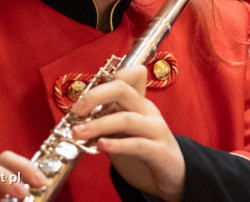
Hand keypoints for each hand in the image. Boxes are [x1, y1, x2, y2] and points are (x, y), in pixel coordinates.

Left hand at [70, 66, 185, 199]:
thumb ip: (107, 119)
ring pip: (127, 118)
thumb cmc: (143, 149)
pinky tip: (101, 146)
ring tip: (78, 133)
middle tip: (77, 110)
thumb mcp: (124, 130)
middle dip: (96, 96)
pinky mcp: (159, 151)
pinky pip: (138, 144)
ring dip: (99, 124)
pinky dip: (118, 144)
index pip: (131, 75)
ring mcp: (155, 129)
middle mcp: (147, 111)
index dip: (108, 77)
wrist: (172, 173)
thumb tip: (77, 117)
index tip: (82, 95)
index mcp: (139, 102)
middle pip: (124, 89)